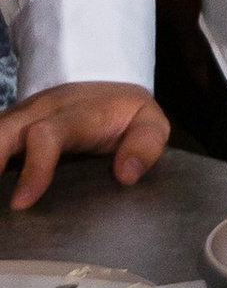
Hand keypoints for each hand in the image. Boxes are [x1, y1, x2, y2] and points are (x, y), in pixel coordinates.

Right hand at [0, 82, 168, 210]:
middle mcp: (40, 111)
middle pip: (3, 131)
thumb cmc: (126, 113)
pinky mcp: (10, 128)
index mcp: (76, 113)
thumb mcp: (150, 122)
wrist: (108, 85)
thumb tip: (126, 175)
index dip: (33, 168)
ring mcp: (20, 118)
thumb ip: (145, 145)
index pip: (46, 134)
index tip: (22, 202)